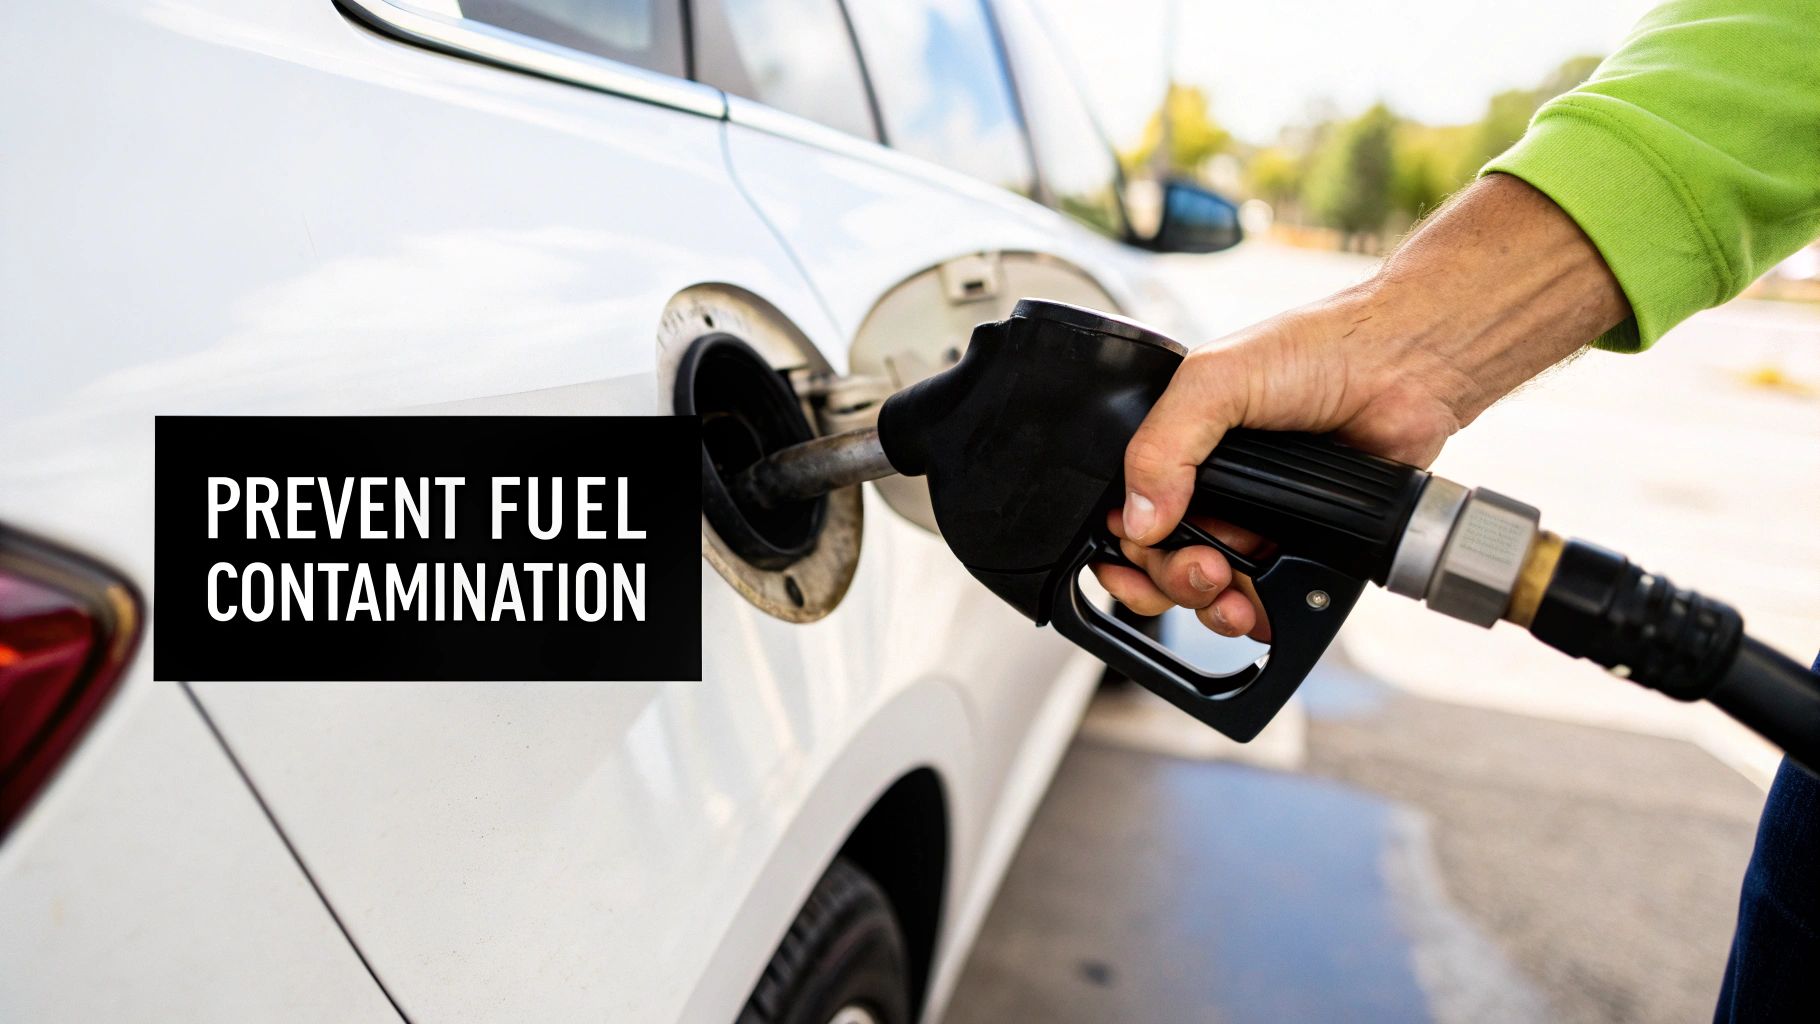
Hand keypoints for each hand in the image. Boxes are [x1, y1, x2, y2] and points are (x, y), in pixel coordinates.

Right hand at [1093, 174, 1629, 638]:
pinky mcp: (1299, 544)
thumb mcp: (1217, 380)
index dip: (1126, 547)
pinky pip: (1268, 598)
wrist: (1406, 370)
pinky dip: (1261, 612)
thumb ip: (1164, 444)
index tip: (1142, 557)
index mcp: (1177, 445)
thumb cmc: (1319, 351)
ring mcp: (1253, 518)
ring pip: (1210, 589)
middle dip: (1173, 580)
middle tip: (1204, 570)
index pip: (1125, 512)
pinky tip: (1263, 604)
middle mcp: (1210, 485)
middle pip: (1162, 562)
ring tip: (1233, 594)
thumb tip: (1138, 517)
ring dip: (1211, 605)